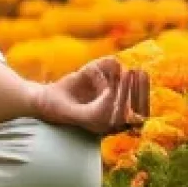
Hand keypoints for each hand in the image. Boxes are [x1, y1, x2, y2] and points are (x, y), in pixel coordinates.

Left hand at [34, 57, 149, 134]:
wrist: (43, 98)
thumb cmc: (70, 88)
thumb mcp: (89, 74)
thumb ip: (103, 67)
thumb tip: (116, 61)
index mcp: (115, 115)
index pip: (140, 108)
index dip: (144, 91)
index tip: (142, 71)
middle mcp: (110, 124)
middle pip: (137, 113)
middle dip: (139, 90)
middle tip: (136, 71)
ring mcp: (100, 126)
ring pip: (123, 111)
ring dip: (127, 91)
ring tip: (126, 72)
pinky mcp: (88, 122)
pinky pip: (106, 111)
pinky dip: (112, 96)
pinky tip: (111, 82)